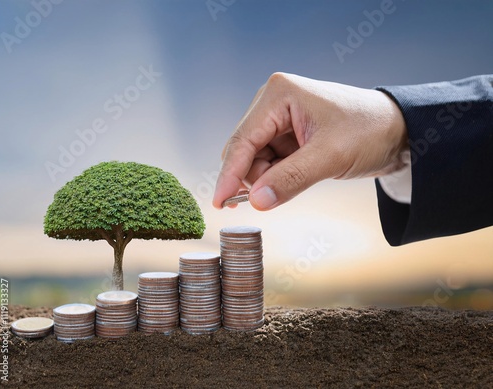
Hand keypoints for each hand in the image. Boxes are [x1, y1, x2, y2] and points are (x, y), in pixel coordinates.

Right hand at [213, 72, 407, 209]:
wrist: (398, 131)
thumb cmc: (369, 131)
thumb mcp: (330, 157)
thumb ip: (290, 179)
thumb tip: (256, 202)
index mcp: (279, 95)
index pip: (243, 140)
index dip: (229, 174)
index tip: (220, 202)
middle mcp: (273, 102)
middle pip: (244, 150)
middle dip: (253, 177)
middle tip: (268, 198)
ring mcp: (280, 119)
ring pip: (255, 159)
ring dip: (266, 178)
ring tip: (295, 182)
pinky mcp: (288, 134)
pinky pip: (270, 161)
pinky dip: (276, 176)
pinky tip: (292, 180)